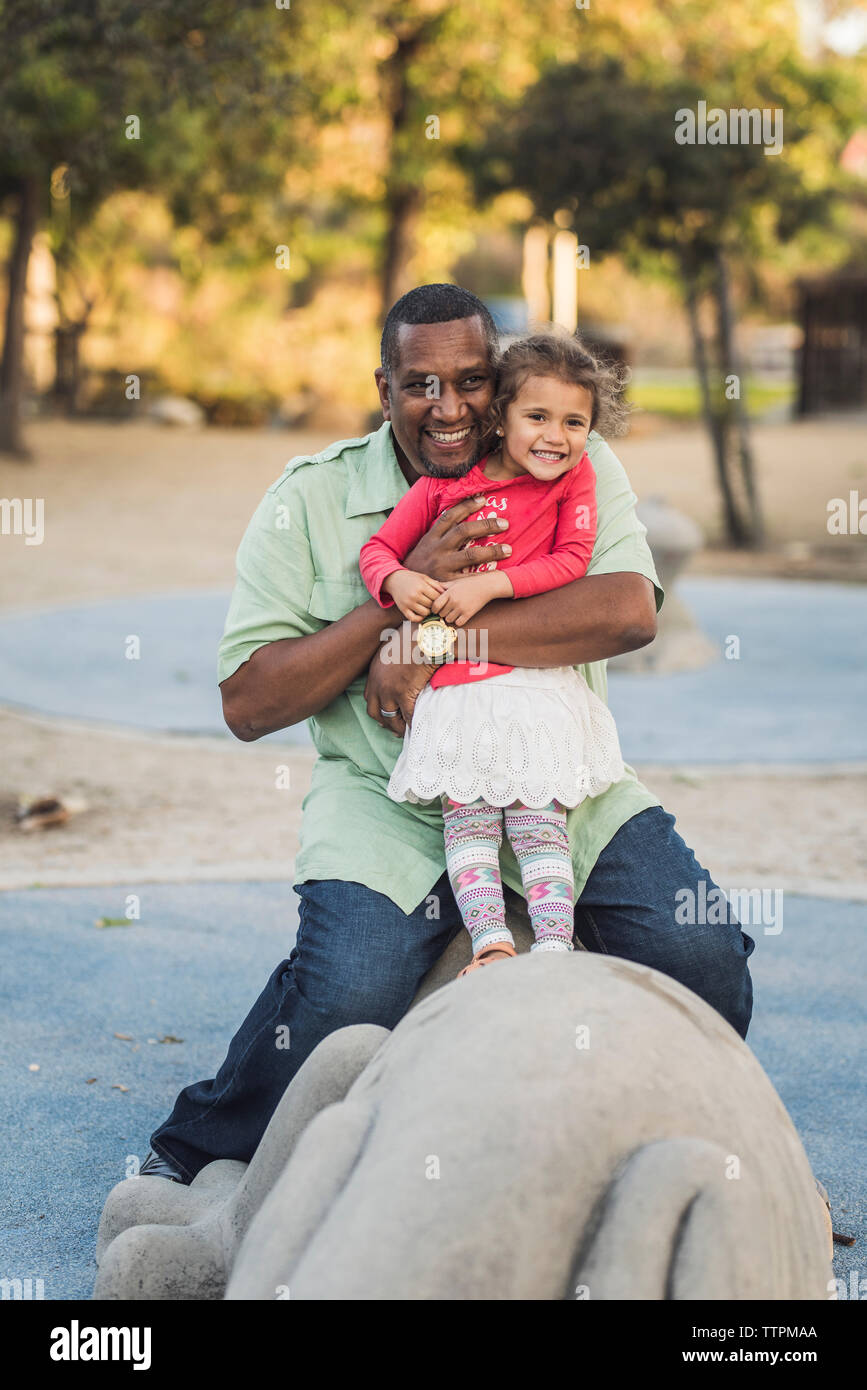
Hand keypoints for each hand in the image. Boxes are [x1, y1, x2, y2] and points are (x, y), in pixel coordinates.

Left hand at [364, 620, 435, 737]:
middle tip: (395, 729)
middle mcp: (377, 683)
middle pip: (374, 711)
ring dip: (398, 728)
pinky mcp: (404, 693)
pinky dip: (412, 724)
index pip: (369, 697)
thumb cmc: (415, 637)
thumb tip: (403, 668)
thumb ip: (394, 661)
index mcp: (374, 672)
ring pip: (389, 718)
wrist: (424, 635)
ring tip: (407, 732)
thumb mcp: (396, 647)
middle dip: (384, 722)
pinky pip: (407, 716)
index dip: (378, 708)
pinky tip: (418, 728)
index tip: (386, 714)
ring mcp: (389, 690)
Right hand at [383, 568, 443, 621]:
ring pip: (425, 613)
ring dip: (428, 611)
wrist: (394, 580)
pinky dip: (420, 618)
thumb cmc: (411, 578)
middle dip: (434, 604)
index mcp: (421, 586)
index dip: (440, 598)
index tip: (439, 597)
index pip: (436, 597)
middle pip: (431, 605)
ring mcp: (408, 603)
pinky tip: (421, 612)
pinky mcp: (403, 609)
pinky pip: (414, 619)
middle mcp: (414, 595)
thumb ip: (435, 585)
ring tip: (427, 606)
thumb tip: (446, 593)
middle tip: (433, 602)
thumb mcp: (424, 578)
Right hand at [404, 493, 511, 580]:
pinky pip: (469, 579)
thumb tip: (461, 515)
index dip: (466, 506)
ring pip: (470, 555)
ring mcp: (442, 567)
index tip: (483, 499)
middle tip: (505, 523)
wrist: (405, 588)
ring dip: (492, 551)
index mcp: (431, 537)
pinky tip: (499, 572)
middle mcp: (437, 549)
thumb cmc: (420, 564)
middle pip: (463, 532)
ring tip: (508, 549)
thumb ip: (442, 532)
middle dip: (486, 525)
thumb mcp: (426, 544)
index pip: (450, 516)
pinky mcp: (447, 583)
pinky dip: (484, 575)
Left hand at [431, 571, 513, 625]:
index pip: (435, 606)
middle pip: (441, 614)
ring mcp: (462, 608)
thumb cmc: (469, 583)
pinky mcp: (469, 614)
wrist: (486, 586)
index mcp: (449, 593)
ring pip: (449, 620)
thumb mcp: (455, 582)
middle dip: (442, 612)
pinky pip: (458, 623)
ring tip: (454, 612)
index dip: (434, 609)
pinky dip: (458, 621)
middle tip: (447, 609)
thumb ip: (442, 585)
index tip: (436, 608)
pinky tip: (460, 615)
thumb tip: (431, 585)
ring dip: (450, 617)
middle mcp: (454, 601)